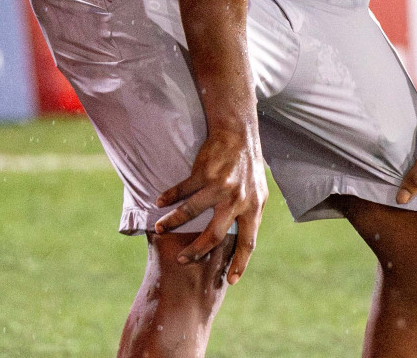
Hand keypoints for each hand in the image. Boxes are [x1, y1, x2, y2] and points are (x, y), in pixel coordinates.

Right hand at [154, 125, 267, 280]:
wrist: (239, 134)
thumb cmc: (248, 167)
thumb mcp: (258, 193)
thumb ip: (249, 214)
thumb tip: (243, 241)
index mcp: (253, 207)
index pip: (249, 242)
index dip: (240, 263)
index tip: (230, 281)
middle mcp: (238, 199)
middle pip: (215, 234)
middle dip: (197, 251)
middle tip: (183, 260)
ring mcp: (220, 186)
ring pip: (191, 212)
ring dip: (172, 222)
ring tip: (159, 229)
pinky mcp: (204, 172)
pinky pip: (182, 190)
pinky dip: (168, 197)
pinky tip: (159, 202)